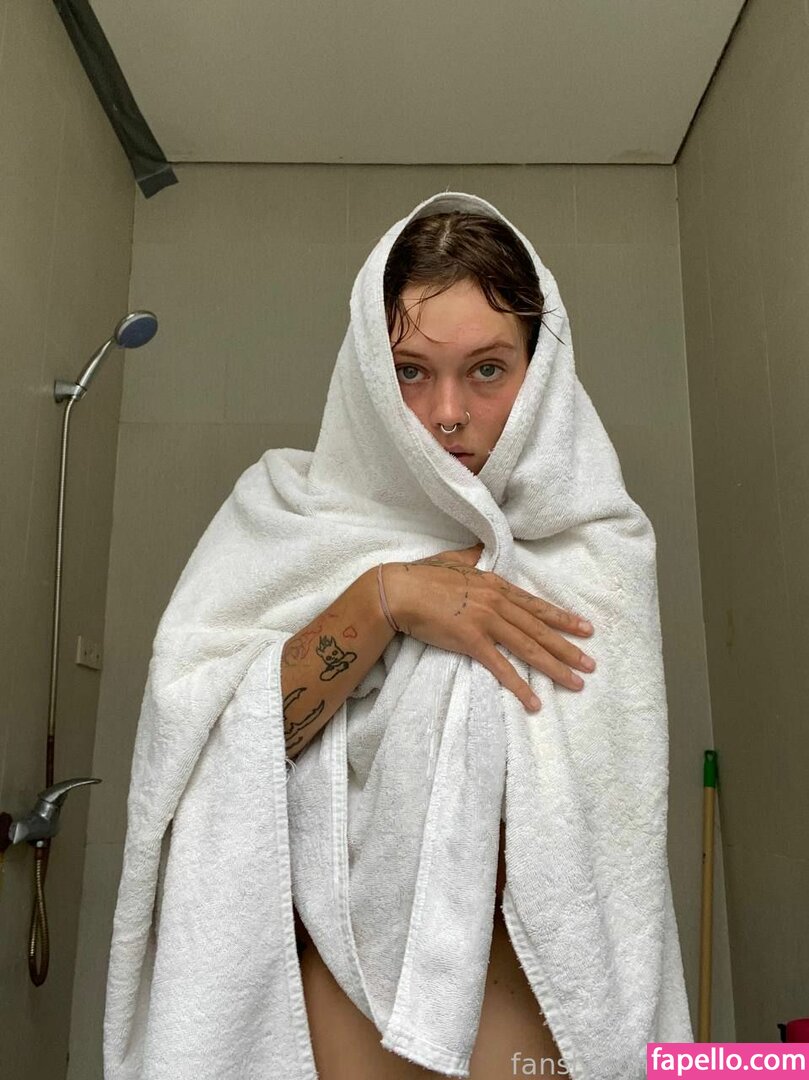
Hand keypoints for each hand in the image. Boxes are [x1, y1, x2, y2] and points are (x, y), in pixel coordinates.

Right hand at [383, 543, 595, 711]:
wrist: (399, 591)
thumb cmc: (421, 575)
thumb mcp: (453, 560)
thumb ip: (470, 557)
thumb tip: (478, 550)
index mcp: (495, 585)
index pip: (536, 606)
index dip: (562, 619)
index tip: (585, 629)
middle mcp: (497, 603)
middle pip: (540, 629)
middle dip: (568, 648)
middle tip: (590, 664)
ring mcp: (486, 621)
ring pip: (529, 648)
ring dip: (555, 667)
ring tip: (576, 683)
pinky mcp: (472, 640)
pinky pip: (501, 667)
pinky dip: (519, 686)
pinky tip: (534, 701)